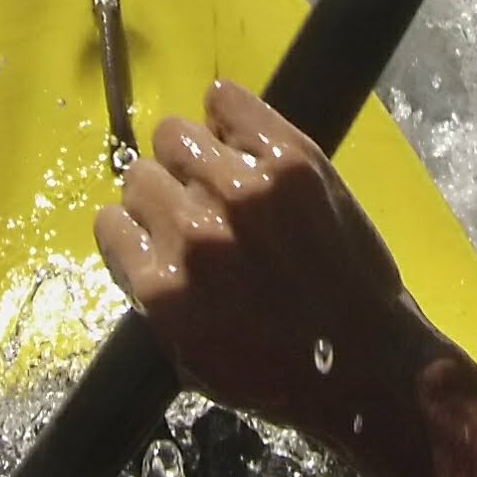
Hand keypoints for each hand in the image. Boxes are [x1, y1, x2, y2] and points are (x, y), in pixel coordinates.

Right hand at [93, 79, 440, 449]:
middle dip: (164, 193)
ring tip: (220, 173)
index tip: (158, 234)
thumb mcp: (189, 357)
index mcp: (161, 285)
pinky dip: (225, 108)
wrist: (365, 362)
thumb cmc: (277, 375)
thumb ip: (153, 295)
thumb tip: (138, 242)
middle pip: (141, 176)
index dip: (136, 229)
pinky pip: (227, 101)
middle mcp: (192, 232)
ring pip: (176, 134)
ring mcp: (243, 190)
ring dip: (192, 153)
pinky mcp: (289, 161)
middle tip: (199, 209)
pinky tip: (231, 124)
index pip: (111, 222)